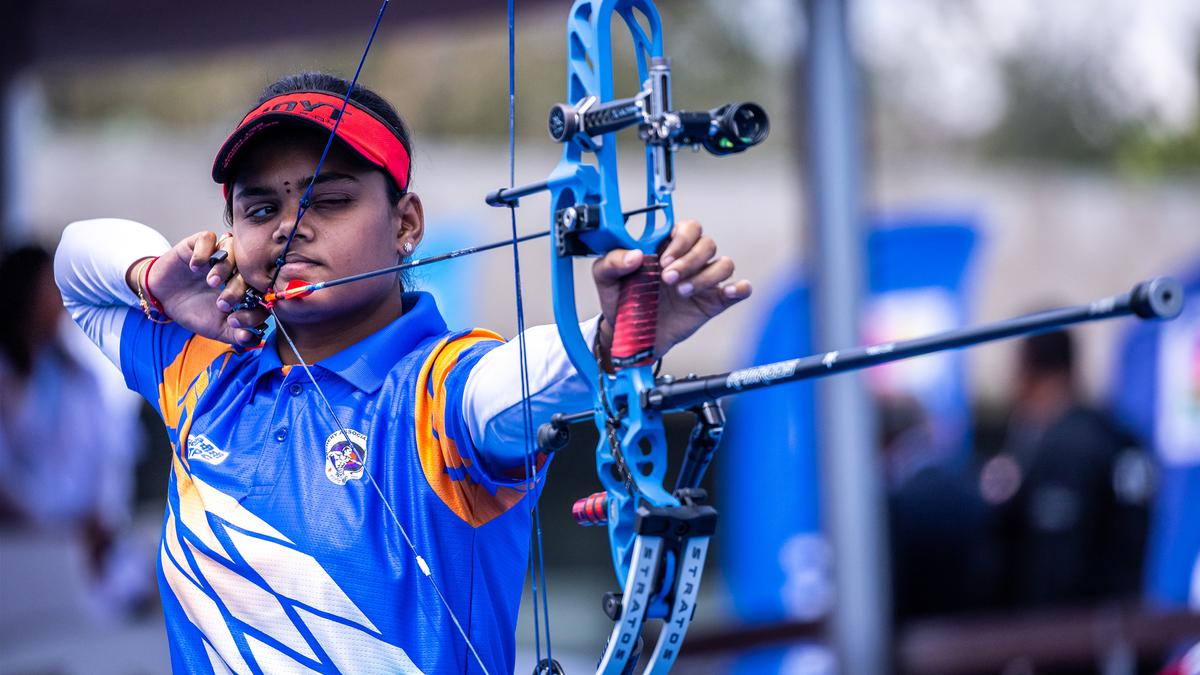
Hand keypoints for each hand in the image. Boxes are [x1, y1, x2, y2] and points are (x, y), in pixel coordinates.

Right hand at [129, 231, 267, 346]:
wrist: (164, 298)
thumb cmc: (194, 311)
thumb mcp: (216, 328)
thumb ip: (236, 334)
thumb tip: (252, 339)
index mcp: (246, 288)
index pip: (261, 292)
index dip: (253, 306)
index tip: (235, 321)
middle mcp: (236, 268)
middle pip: (249, 271)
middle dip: (238, 289)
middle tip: (222, 303)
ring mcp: (218, 254)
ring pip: (233, 250)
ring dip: (224, 268)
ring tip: (211, 282)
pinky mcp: (199, 243)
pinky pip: (208, 238)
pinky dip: (204, 251)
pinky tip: (195, 266)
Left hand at [592, 219, 750, 361]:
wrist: (628, 335)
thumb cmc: (621, 300)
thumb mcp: (605, 278)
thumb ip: (612, 261)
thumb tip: (635, 255)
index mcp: (666, 247)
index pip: (687, 227)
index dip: (680, 240)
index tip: (662, 260)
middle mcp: (689, 259)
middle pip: (707, 243)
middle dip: (689, 260)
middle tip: (668, 279)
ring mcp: (703, 280)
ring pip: (724, 264)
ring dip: (705, 277)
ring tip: (682, 292)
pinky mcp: (713, 302)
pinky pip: (738, 289)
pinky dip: (739, 288)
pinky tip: (727, 292)